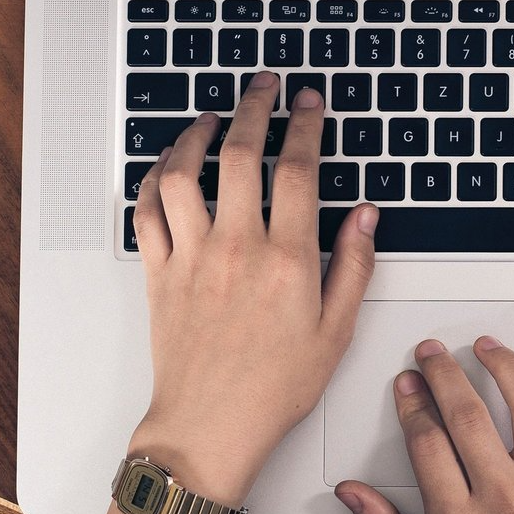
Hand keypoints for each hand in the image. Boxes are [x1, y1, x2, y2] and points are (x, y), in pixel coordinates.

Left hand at [128, 72, 377, 502]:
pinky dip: (153, 179)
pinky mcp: (159, 273)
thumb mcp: (336, 331)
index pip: (298, 170)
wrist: (210, 427)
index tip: (308, 103)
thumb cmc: (273, 389)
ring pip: (183, 173)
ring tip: (211, 117)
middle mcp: (237, 248)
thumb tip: (366, 216)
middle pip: (241, 153)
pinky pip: (147, 211)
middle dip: (255, 107)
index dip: (305, 125)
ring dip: (195, 135)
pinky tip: (167, 167)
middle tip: (263, 86)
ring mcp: (192, 257)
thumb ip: (354, 266)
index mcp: (287, 259)